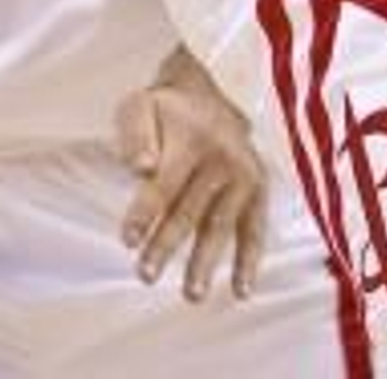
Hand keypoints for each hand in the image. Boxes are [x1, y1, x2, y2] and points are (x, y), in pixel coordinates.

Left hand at [116, 48, 267, 301]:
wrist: (209, 93)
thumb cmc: (166, 111)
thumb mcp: (141, 106)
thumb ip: (135, 134)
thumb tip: (142, 166)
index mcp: (192, 137)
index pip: (165, 181)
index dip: (144, 212)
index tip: (127, 240)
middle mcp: (222, 156)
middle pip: (190, 208)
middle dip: (167, 244)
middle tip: (146, 274)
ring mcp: (243, 174)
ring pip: (221, 223)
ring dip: (205, 260)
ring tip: (191, 294)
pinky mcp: (258, 188)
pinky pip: (256, 228)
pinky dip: (249, 259)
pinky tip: (239, 289)